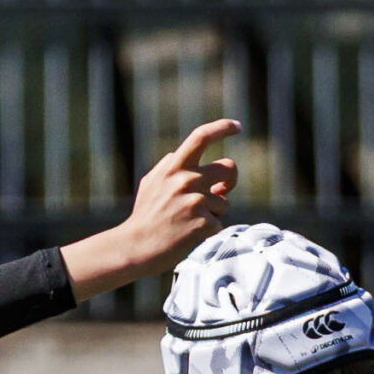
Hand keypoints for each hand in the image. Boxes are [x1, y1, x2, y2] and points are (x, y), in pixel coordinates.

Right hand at [61, 120, 238, 301]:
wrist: (136, 247)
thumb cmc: (145, 217)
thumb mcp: (150, 183)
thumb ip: (169, 167)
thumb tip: (183, 157)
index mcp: (174, 167)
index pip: (201, 137)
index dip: (222, 128)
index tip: (236, 126)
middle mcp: (187, 180)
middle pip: (228, 167)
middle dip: (230, 179)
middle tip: (223, 189)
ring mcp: (196, 202)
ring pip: (224, 202)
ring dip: (214, 213)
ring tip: (190, 222)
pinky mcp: (203, 224)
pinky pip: (219, 224)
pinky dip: (209, 231)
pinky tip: (190, 235)